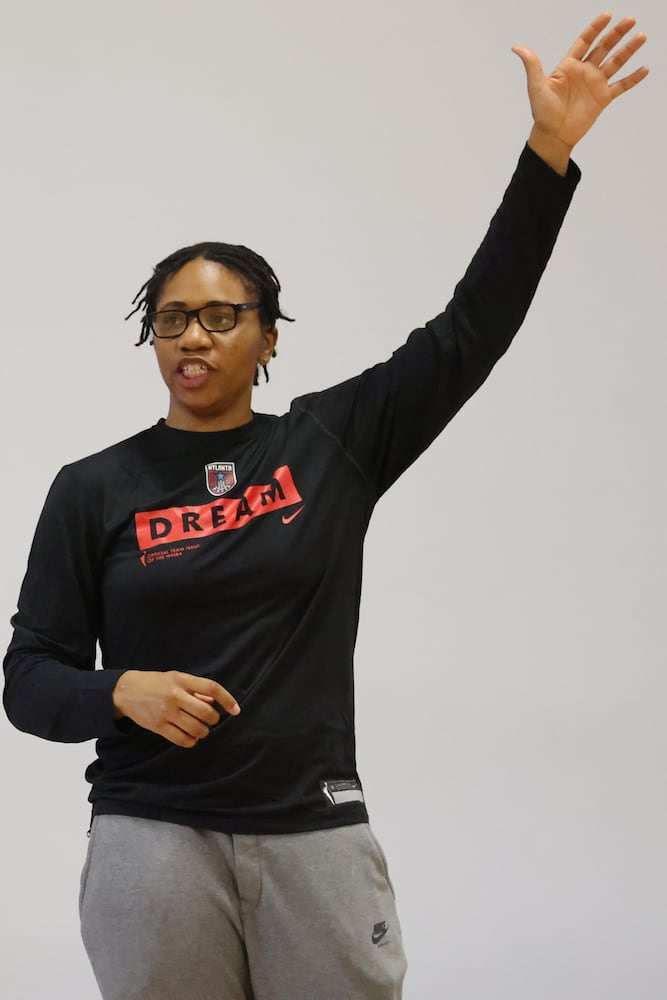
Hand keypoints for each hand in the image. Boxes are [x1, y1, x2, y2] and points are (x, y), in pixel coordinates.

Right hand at [112, 670, 240, 747]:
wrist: (127, 691)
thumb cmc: (156, 683)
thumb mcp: (176, 678)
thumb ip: (195, 689)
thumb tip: (213, 702)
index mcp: (182, 680)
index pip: (211, 688)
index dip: (227, 699)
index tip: (236, 710)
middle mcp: (175, 696)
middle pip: (206, 712)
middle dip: (214, 719)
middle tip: (211, 719)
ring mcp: (166, 712)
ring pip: (196, 728)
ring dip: (204, 732)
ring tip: (201, 729)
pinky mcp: (158, 726)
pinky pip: (182, 739)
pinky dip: (191, 741)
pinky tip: (191, 737)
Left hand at [512, 13, 648, 173]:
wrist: (552, 135)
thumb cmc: (542, 112)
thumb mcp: (536, 86)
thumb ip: (532, 64)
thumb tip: (517, 47)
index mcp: (569, 65)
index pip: (585, 41)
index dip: (596, 28)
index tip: (607, 16)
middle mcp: (585, 71)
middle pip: (604, 47)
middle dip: (617, 34)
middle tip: (630, 20)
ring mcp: (595, 84)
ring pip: (615, 63)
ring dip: (628, 51)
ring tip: (641, 37)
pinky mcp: (603, 98)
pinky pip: (621, 86)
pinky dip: (632, 78)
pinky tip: (644, 69)